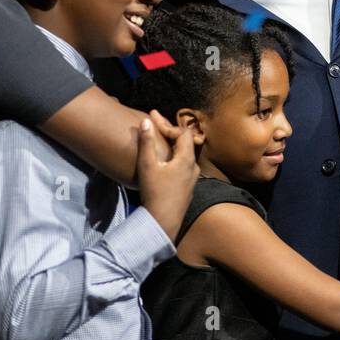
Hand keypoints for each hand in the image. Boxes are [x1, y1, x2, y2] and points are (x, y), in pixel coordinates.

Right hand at [135, 113, 197, 241]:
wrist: (163, 221)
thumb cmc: (155, 192)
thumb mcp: (147, 165)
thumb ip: (147, 142)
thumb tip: (146, 121)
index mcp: (186, 159)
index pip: (182, 132)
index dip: (167, 124)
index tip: (151, 117)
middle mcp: (193, 167)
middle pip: (185, 142)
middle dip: (170, 132)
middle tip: (155, 125)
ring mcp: (192, 178)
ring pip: (184, 155)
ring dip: (172, 145)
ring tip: (159, 140)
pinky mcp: (187, 188)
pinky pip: (183, 166)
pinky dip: (173, 157)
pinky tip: (163, 162)